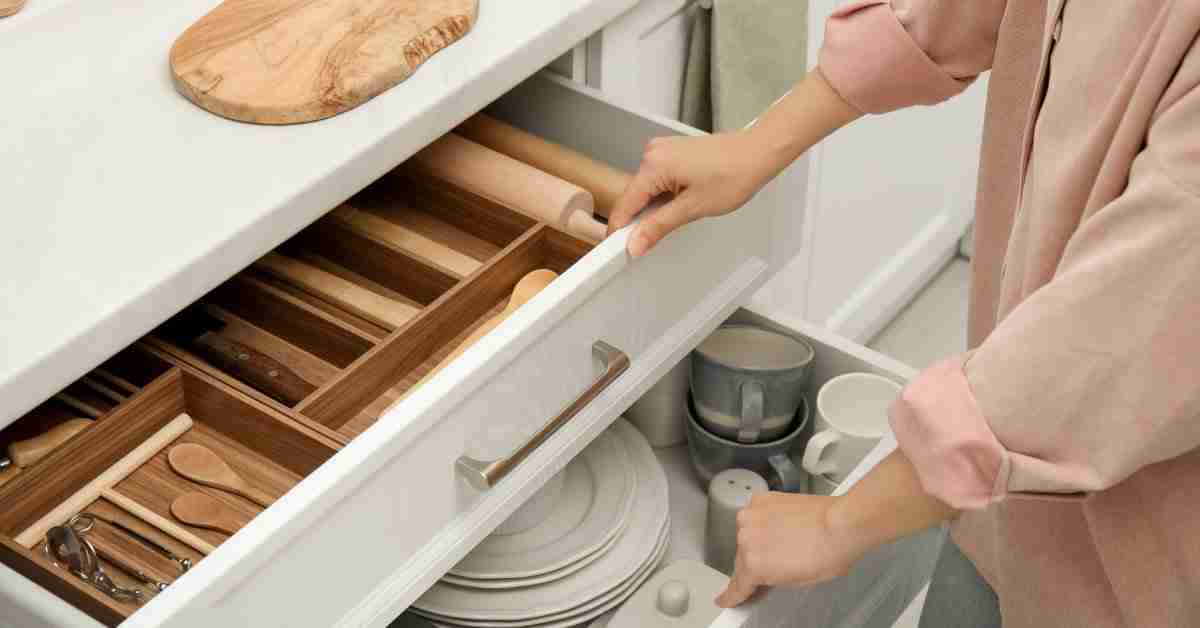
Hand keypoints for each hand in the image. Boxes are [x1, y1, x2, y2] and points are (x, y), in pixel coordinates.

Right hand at [606, 132, 775, 257]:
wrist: (758, 153)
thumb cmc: (734, 174)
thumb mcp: (692, 208)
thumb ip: (658, 227)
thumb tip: (635, 243)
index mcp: (654, 165)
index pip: (625, 205)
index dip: (620, 231)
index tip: (618, 251)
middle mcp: (653, 153)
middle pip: (634, 197)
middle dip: (640, 221)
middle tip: (651, 243)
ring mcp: (663, 150)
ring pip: (647, 190)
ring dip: (655, 208)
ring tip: (681, 216)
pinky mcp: (673, 153)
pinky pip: (658, 179)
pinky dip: (664, 196)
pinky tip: (682, 203)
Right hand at [714, 492, 868, 607]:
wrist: (842, 523)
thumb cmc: (828, 552)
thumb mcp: (798, 581)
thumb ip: (772, 579)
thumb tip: (765, 576)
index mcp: (753, 565)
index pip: (737, 585)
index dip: (731, 595)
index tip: (725, 598)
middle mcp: (746, 539)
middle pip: (742, 558)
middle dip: (756, 561)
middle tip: (780, 561)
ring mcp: (752, 516)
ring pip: (747, 534)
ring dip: (759, 538)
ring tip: (787, 539)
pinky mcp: (761, 500)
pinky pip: (755, 515)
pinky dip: (764, 520)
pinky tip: (783, 523)